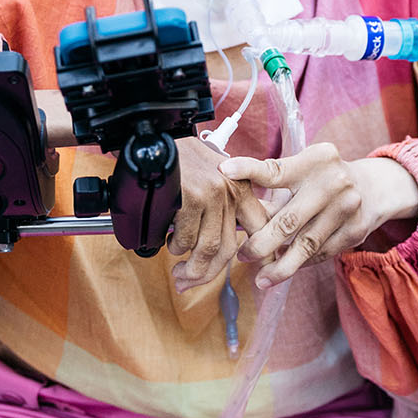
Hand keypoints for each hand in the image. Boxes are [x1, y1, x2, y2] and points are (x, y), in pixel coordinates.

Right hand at [169, 137, 272, 292]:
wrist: (156, 136)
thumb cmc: (181, 159)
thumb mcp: (213, 176)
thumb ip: (222, 205)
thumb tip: (220, 244)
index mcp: (241, 188)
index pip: (259, 227)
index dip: (260, 254)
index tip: (256, 273)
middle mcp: (231, 192)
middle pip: (230, 247)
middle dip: (210, 272)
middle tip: (191, 281)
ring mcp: (213, 195)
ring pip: (209, 248)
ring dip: (193, 268)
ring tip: (180, 272)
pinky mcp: (192, 198)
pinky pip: (186, 238)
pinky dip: (177, 248)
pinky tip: (170, 243)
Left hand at [219, 144, 417, 289]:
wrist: (373, 188)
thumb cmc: (321, 181)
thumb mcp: (301, 177)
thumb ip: (272, 195)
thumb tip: (235, 215)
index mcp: (316, 160)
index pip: (277, 169)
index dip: (250, 170)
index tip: (224, 171)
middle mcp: (334, 181)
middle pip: (289, 220)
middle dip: (261, 243)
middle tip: (242, 255)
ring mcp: (348, 208)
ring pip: (306, 245)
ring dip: (280, 265)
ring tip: (261, 278)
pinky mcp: (356, 231)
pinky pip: (321, 253)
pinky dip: (301, 263)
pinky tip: (285, 269)